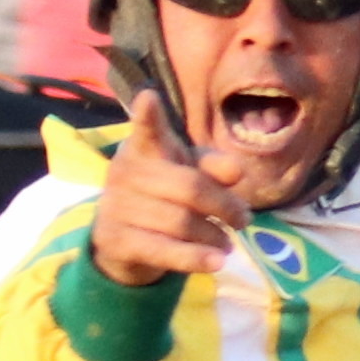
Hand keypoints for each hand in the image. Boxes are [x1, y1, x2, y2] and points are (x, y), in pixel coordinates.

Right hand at [86, 94, 246, 283]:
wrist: (124, 242)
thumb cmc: (165, 196)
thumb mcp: (190, 175)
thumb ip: (213, 167)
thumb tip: (236, 170)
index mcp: (144, 149)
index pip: (147, 130)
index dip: (148, 116)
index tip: (149, 97)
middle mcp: (124, 172)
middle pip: (190, 186)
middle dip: (225, 205)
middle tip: (244, 219)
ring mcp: (116, 206)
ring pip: (181, 222)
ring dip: (214, 235)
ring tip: (226, 242)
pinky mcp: (115, 240)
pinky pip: (163, 250)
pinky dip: (194, 258)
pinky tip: (217, 262)